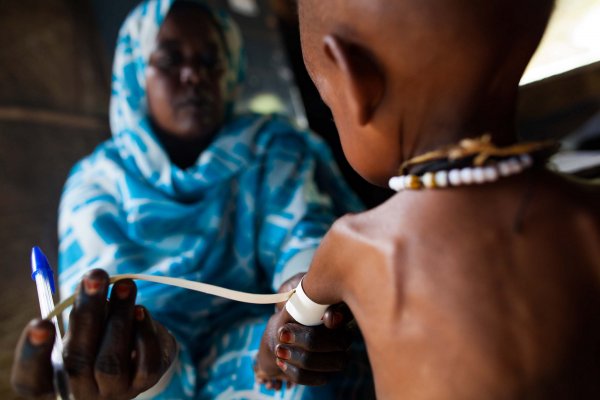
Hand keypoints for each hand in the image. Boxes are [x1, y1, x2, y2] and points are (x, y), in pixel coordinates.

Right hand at [11, 269, 175, 399]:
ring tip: (125, 285)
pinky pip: (145, 362)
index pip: (33, 380)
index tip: (40, 323)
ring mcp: (114, 391)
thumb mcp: (79, 327)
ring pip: (111, 361)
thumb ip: (78, 312)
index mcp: (53, 382)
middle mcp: (81, 393)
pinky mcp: (144, 382)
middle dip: (87, 314)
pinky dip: (143, 332)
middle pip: (77, 362)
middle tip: (94, 277)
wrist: (136, 355)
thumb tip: (90, 285)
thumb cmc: (96, 336)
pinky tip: (140, 309)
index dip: (34, 353)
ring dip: (119, 317)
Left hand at [254, 273, 352, 389]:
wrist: (281, 330)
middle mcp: (345, 333)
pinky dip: (296, 371)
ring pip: (334, 362)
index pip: (348, 312)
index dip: (339, 316)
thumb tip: (301, 299)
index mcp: (339, 309)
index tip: (325, 319)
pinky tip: (281, 362)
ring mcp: (340, 354)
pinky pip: (319, 378)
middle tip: (282, 334)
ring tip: (278, 349)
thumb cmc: (290, 305)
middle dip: (310, 340)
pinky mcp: (328, 371)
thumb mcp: (291, 292)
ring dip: (300, 357)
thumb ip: (300, 291)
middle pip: (342, 341)